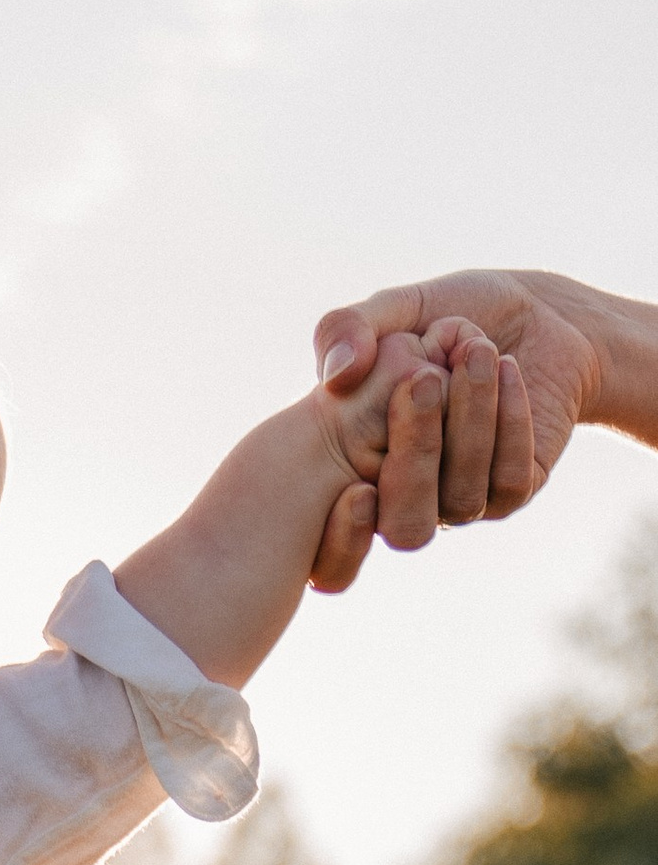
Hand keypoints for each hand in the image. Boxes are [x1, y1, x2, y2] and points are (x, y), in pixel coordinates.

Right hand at [305, 320, 535, 593]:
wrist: (531, 313)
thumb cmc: (447, 316)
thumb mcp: (392, 310)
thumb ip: (345, 330)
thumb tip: (338, 376)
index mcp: (356, 472)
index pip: (334, 553)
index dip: (339, 543)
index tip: (355, 491)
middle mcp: (406, 500)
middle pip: (404, 528)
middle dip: (414, 457)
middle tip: (421, 380)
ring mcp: (460, 501)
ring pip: (461, 499)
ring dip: (469, 420)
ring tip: (475, 348)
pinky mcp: (514, 490)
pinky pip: (508, 479)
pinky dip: (507, 420)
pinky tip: (505, 367)